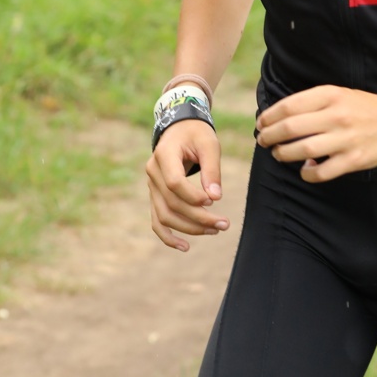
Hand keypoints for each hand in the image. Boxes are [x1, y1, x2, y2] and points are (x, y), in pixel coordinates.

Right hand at [146, 120, 228, 250]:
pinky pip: (157, 220)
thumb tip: (215, 198)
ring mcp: (152, 186)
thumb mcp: (209, 144)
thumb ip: (212, 169)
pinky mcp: (156, 196)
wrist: (180, 129)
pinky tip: (185, 247)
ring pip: (164, 216)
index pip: (174, 183)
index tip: (213, 201)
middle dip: (199, 217)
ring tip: (215, 231)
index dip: (193, 196)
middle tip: (224, 224)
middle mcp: (153, 173)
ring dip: (189, 228)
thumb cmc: (197, 135)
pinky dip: (168, 237)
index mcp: (164, 155)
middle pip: (172, 203)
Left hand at [256, 85, 376, 180]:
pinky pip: (321, 172)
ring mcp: (345, 139)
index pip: (289, 106)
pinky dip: (307, 174)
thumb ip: (312, 103)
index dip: (269, 117)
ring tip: (278, 154)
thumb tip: (279, 118)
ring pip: (302, 150)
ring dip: (283, 154)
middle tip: (263, 141)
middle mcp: (337, 116)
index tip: (261, 124)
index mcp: (331, 95)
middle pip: (290, 128)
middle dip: (270, 136)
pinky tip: (304, 170)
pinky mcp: (353, 160)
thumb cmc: (364, 108)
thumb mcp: (339, 94)